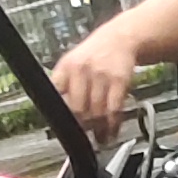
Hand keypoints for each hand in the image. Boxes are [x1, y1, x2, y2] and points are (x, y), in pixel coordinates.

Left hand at [59, 13, 143, 133]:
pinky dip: (113, 126)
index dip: (60, 115)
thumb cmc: (95, 55)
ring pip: (96, 113)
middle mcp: (81, 70)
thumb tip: (58, 116)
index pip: (57, 96)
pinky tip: (111, 132)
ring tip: (100, 139)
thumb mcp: (72, 64)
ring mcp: (101, 76)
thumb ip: (64, 87)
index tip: (65, 128)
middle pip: (77, 110)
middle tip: (86, 136)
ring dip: (99, 131)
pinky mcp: (118, 81)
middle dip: (82, 127)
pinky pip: (113, 111)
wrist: (121, 38)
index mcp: (66, 67)